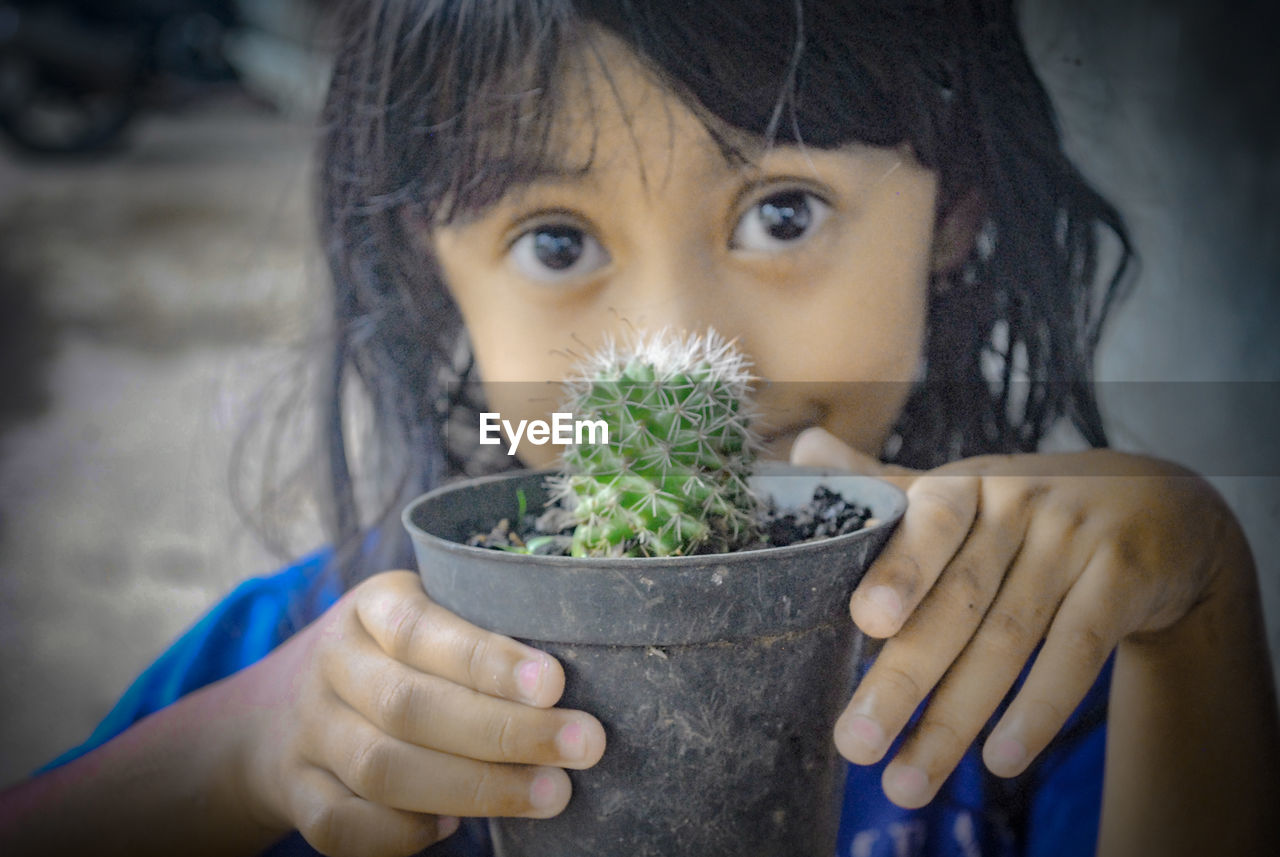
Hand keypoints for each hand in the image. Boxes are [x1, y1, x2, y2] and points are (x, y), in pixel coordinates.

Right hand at [228, 571, 605, 856]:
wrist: (275, 711)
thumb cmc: (393, 658)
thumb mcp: (424, 619)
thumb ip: (477, 641)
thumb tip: (566, 691)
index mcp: (371, 608)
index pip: (423, 631)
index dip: (488, 660)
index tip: (555, 683)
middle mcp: (333, 664)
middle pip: (411, 707)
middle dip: (505, 733)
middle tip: (584, 746)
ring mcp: (309, 732)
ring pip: (382, 769)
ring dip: (474, 789)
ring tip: (551, 794)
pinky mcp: (296, 792)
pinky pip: (340, 827)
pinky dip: (399, 835)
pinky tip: (452, 829)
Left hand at [791, 428, 1231, 808]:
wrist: (1158, 503)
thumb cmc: (1026, 510)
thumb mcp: (963, 490)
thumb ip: (886, 484)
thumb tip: (803, 453)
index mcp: (967, 484)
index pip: (932, 519)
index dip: (900, 569)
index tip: (864, 622)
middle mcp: (1020, 507)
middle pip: (960, 601)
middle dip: (904, 678)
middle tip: (854, 743)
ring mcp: (1075, 543)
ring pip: (1009, 640)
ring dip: (956, 718)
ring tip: (907, 780)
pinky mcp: (1124, 580)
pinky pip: (1079, 652)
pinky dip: (1039, 709)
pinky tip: (1000, 760)